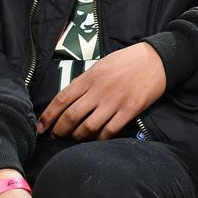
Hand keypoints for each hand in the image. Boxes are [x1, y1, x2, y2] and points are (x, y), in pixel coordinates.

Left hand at [37, 42, 166, 140]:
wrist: (157, 59)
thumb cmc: (128, 61)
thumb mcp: (102, 65)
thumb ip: (86, 81)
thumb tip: (70, 99)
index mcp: (90, 77)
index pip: (62, 99)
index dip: (48, 115)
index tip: (41, 126)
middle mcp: (100, 90)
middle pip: (71, 116)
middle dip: (60, 130)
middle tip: (57, 136)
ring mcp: (114, 101)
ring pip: (88, 126)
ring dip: (78, 136)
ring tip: (76, 137)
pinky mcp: (129, 110)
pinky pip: (109, 130)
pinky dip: (100, 138)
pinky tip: (97, 138)